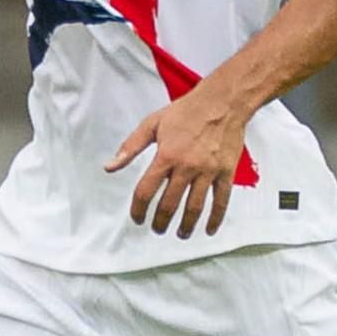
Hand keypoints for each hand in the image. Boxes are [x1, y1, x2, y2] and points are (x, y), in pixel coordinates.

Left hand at [106, 84, 253, 238]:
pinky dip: (215, 218)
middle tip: (157, 229)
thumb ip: (130, 147)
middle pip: (169, 204)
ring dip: (185, 225)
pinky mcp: (226, 172)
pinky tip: (209, 229)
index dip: (138, 209)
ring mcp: (208, 171)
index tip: (137, 218)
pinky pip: (221, 200)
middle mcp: (187, 166)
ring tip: (180, 234)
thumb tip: (110, 167)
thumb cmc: (187, 111)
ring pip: (194, 207)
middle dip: (160, 221)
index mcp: (166, 155)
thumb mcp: (153, 123)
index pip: (146, 191)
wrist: (223, 101)